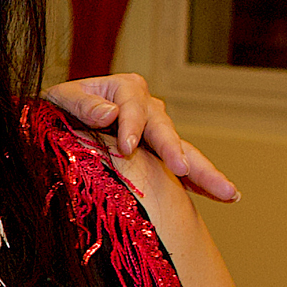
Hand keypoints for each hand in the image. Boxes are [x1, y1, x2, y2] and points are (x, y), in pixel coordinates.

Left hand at [40, 73, 237, 203]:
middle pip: (165, 129)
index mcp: (126, 88)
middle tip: (181, 168)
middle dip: (174, 149)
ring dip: (204, 171)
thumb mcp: (61, 98)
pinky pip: (181, 170)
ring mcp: (156, 131)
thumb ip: (83, 104)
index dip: (131, 126)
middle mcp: (148, 107)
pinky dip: (200, 183)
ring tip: (228, 192)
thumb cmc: (58, 106)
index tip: (126, 147)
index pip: (134, 107)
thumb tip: (109, 113)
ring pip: (183, 151)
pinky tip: (223, 198)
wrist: (58, 118)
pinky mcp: (157, 154)